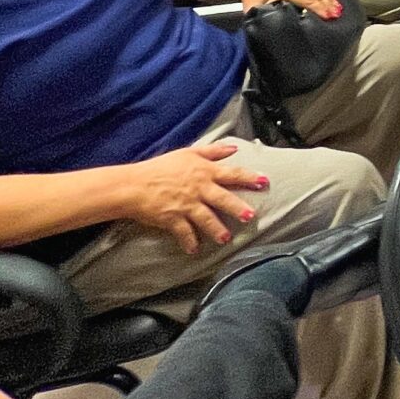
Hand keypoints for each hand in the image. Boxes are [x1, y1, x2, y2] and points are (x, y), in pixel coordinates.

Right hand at [119, 142, 270, 253]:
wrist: (134, 185)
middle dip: (237, 208)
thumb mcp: (188, 153)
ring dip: (217, 229)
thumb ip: (213, 151)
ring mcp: (186, 205)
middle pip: (223, 199)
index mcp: (204, 172)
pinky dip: (189, 242)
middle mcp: (198, 188)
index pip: (232, 173)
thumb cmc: (160, 168)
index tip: (264, 182)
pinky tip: (195, 250)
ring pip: (206, 219)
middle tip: (250, 216)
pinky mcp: (173, 219)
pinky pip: (184, 233)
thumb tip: (233, 148)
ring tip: (225, 239)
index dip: (250, 177)